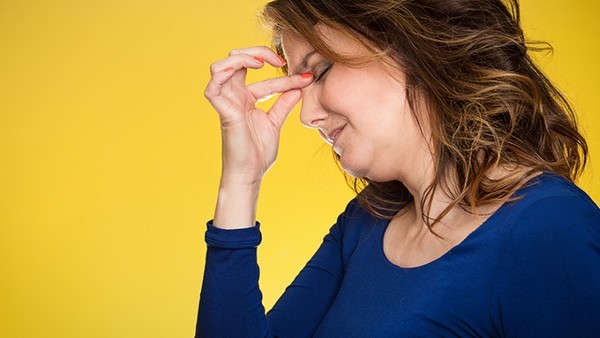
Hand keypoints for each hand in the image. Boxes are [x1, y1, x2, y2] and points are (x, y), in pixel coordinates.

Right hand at [205, 46, 313, 186]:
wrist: (250, 174)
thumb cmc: (258, 153)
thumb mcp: (276, 122)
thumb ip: (284, 103)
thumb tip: (300, 87)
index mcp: (246, 99)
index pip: (263, 78)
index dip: (285, 75)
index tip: (307, 78)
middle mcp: (234, 97)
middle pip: (237, 60)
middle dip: (257, 52)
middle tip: (279, 61)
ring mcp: (226, 102)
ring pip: (221, 67)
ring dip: (240, 58)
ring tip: (261, 63)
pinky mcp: (223, 111)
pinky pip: (213, 86)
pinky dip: (224, 73)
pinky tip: (243, 69)